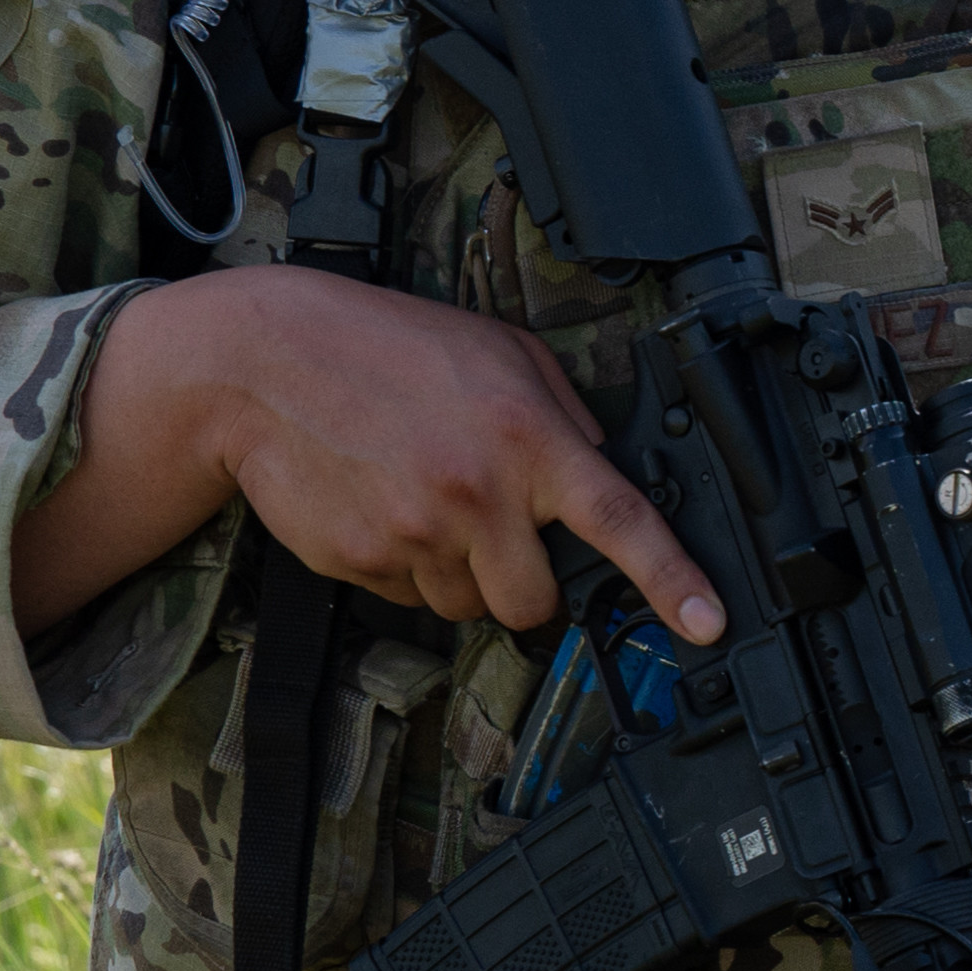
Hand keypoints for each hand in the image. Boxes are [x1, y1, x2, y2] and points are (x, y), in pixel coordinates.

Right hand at [19, 265, 719, 642]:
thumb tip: (602, 463)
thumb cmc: (386, 346)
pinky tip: (382, 505)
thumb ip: (563, 412)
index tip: (709, 624)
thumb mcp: (499, 352)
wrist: (262, 361)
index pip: (621, 521)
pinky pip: (407, 597)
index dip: (673, 580)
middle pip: (535, 602)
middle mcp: (478, 494)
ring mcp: (414, 535)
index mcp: (528, 438)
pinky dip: (405, 568)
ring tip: (424, 498)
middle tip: (496, 533)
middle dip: (527, 585)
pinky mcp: (359, 561)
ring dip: (460, 573)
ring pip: (467, 605)